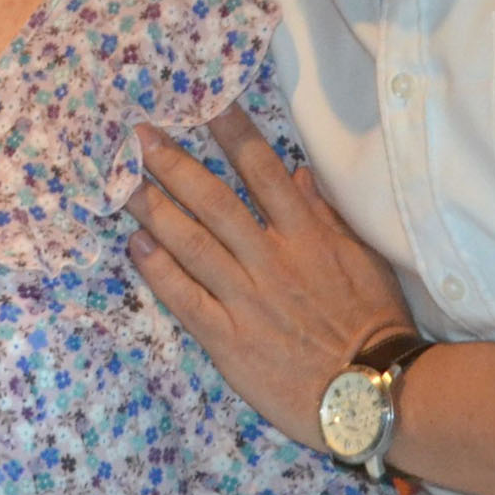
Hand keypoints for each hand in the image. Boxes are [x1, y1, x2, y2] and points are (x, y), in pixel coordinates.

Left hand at [125, 104, 417, 451]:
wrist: (372, 394)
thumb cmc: (373, 325)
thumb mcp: (362, 260)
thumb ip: (325, 215)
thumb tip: (297, 171)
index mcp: (306, 236)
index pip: (262, 170)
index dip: (231, 131)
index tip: (203, 100)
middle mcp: (271, 260)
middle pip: (214, 200)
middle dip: (174, 164)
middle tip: (139, 136)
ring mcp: (247, 299)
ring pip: (191, 244)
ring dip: (153, 209)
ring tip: (121, 182)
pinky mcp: (229, 340)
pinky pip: (186, 299)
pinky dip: (159, 271)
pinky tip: (135, 246)